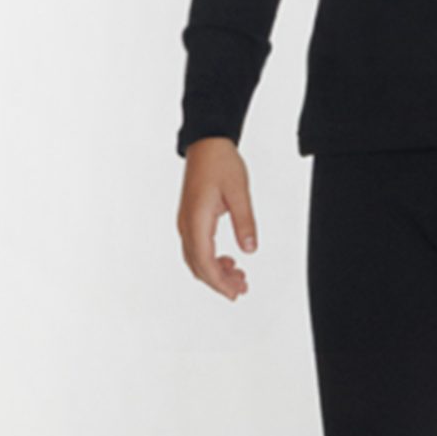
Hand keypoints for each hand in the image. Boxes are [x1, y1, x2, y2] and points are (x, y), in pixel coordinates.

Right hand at [178, 136, 257, 300]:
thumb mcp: (239, 192)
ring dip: (215, 272)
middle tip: (242, 289)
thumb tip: (250, 249)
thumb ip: (245, 222)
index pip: (204, 262)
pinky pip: (196, 248)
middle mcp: (186, 224)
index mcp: (196, 220)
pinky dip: (211, 260)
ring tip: (239, 277)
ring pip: (196, 259)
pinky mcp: (190, 218)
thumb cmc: (221, 162)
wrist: (207, 142)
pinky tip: (228, 260)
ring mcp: (186, 222)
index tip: (235, 293)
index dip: (219, 282)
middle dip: (219, 282)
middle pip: (197, 265)